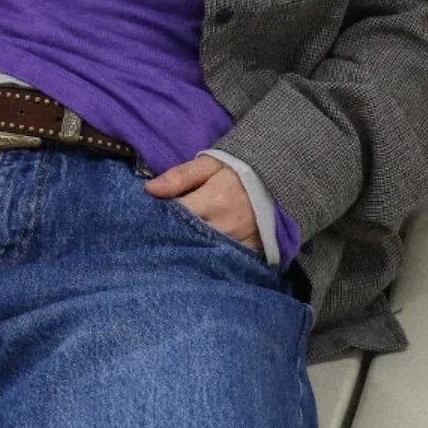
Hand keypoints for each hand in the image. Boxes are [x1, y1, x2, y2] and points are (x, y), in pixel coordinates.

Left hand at [141, 156, 264, 251]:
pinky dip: (212, 262)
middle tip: (154, 243)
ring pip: (204, 255)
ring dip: (189, 253)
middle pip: (188, 240)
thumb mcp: (210, 164)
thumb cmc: (239, 170)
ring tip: (174, 251)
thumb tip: (149, 189)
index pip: (176, 216)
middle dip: (171, 241)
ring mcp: (240, 242)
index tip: (147, 221)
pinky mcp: (252, 252)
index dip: (159, 220)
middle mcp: (226, 225)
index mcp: (213, 200)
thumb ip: (180, 176)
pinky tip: (200, 261)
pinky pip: (226, 263)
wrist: (280, 177)